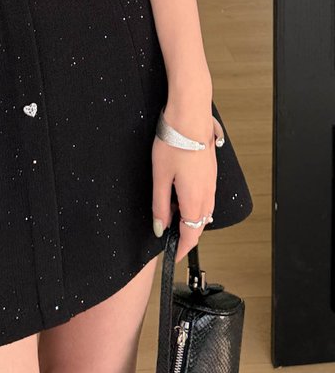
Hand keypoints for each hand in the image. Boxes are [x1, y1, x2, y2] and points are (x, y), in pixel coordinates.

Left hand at [151, 97, 224, 261]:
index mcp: (195, 200)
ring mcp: (212, 182)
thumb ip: (160, 205)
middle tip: (171, 237)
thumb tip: (161, 228)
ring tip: (173, 215)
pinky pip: (206, 197)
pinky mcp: (211, 172)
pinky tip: (182, 194)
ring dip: (191, 219)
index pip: (191, 234)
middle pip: (200, 225)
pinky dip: (196, 204)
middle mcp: (208, 194)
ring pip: (204, 211)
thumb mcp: (160, 177)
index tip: (174, 256)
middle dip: (187, 235)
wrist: (190, 116)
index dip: (183, 248)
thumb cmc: (174, 142)